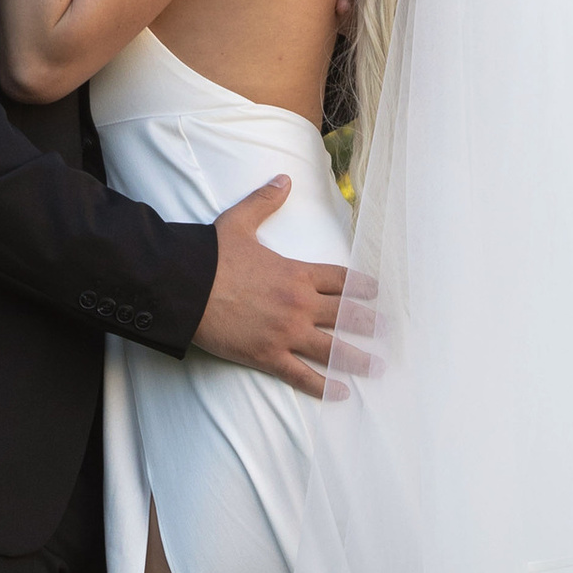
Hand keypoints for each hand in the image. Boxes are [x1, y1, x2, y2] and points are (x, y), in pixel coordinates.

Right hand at [192, 177, 358, 401]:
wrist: (183, 287)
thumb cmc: (210, 255)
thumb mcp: (239, 222)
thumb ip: (265, 201)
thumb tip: (284, 179)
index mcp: (296, 273)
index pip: (340, 280)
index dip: (361, 286)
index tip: (377, 292)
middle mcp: (298, 304)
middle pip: (345, 315)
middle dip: (369, 323)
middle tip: (389, 331)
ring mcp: (285, 333)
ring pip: (331, 349)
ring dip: (357, 359)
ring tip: (377, 367)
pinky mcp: (267, 355)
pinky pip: (302, 375)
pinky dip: (323, 386)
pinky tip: (341, 393)